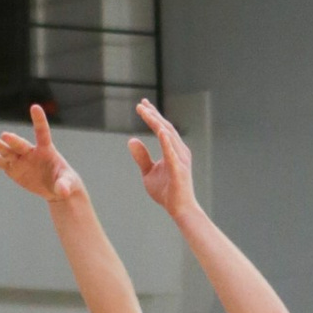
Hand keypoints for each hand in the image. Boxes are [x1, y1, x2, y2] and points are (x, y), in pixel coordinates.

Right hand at [0, 104, 83, 204]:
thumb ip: (64, 186)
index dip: (39, 120)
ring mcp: (20, 159)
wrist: (55, 188)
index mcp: (46, 150)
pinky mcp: (12, 168)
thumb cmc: (65, 182)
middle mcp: (30, 151)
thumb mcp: (68, 185)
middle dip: (13, 141)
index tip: (35, 107)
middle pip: (20, 145)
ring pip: (7, 151)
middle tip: (5, 136)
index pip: (42, 132)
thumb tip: (62, 191)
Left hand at [127, 99, 197, 222]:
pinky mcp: (178, 169)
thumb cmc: (167, 191)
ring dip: (157, 122)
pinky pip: (171, 152)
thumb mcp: (148, 172)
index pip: (162, 128)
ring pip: (168, 135)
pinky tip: (160, 130)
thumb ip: (141, 156)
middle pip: (165, 127)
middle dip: (153, 114)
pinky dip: (166, 141)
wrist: (179, 209)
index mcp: (173, 150)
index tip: (142, 104)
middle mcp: (180, 151)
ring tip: (146, 111)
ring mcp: (180, 159)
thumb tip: (131, 140)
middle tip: (141, 103)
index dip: (152, 115)